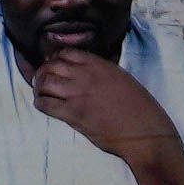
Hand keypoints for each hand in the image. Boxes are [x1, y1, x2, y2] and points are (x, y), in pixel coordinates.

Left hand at [16, 47, 183, 184]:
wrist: (144, 132)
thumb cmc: (139, 108)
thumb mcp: (122, 78)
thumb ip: (102, 72)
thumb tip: (86, 73)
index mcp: (99, 65)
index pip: (66, 53)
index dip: (56, 59)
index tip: (55, 66)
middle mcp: (85, 76)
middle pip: (51, 66)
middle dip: (43, 72)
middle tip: (42, 80)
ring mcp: (78, 94)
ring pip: (44, 82)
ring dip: (39, 87)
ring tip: (41, 92)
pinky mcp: (73, 115)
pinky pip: (46, 104)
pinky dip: (40, 103)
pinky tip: (43, 105)